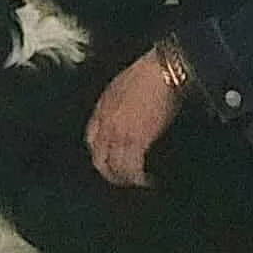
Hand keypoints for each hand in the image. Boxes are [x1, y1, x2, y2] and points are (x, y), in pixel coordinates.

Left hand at [84, 51, 182, 187]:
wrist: (162, 70)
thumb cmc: (149, 73)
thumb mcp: (122, 86)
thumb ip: (118, 104)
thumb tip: (128, 116)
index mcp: (102, 108)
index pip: (91, 139)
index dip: (100, 153)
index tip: (109, 160)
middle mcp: (106, 123)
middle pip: (99, 158)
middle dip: (109, 173)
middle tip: (123, 179)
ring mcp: (119, 133)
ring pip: (115, 167)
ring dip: (126, 178)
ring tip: (138, 182)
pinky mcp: (137, 140)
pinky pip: (132, 167)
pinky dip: (139, 177)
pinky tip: (147, 180)